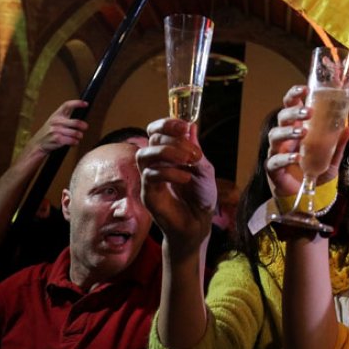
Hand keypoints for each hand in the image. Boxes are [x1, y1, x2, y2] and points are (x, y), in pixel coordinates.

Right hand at [21, 100, 88, 156]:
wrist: (38, 143)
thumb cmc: (50, 131)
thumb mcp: (55, 121)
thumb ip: (66, 117)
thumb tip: (82, 117)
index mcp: (56, 115)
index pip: (67, 105)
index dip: (77, 103)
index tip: (85, 104)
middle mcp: (56, 121)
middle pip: (76, 122)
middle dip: (83, 126)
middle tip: (85, 127)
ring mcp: (56, 130)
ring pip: (75, 133)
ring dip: (79, 136)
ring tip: (78, 137)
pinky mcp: (57, 139)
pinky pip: (72, 140)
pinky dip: (75, 142)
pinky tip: (74, 142)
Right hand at [137, 118, 216, 255]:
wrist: (199, 223)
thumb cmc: (201, 195)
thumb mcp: (204, 170)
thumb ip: (195, 150)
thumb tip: (191, 126)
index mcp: (169, 153)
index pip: (157, 131)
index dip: (167, 124)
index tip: (184, 126)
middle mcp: (156, 163)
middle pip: (151, 139)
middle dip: (172, 140)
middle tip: (193, 151)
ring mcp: (149, 178)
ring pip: (144, 155)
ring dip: (167, 153)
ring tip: (188, 160)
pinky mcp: (147, 194)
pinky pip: (150, 175)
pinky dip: (170, 173)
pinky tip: (186, 178)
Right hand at [267, 86, 348, 199]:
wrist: (305, 196)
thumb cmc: (314, 171)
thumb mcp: (330, 157)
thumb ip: (338, 143)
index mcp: (296, 129)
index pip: (291, 106)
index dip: (294, 95)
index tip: (304, 88)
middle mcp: (284, 138)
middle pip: (281, 118)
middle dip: (293, 113)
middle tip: (308, 111)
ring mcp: (276, 152)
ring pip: (274, 136)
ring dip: (288, 132)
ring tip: (302, 132)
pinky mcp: (273, 169)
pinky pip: (275, 160)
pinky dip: (285, 157)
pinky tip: (296, 157)